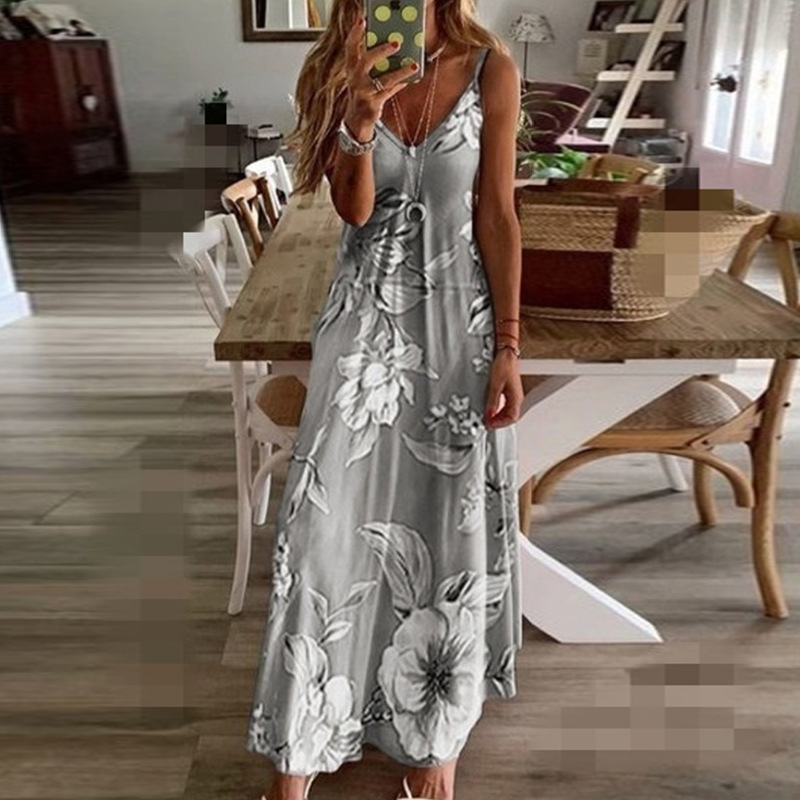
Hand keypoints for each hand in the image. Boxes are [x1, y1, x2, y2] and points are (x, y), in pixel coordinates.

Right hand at [342, 16, 418, 137]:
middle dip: (381, 50)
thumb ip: (372, 62)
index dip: (355, 34)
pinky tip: (410, 78)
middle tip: (396, 43)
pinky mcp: (373, 104)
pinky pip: (390, 92)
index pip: (350, 48)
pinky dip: (401, 84)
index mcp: (351, 69)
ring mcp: (364, 93)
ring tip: (413, 65)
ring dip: (400, 71)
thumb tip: (392, 45)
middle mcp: (355, 80)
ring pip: (384, 79)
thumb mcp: (362, 76)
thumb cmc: (362, 93)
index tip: (362, 21)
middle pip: (366, 61)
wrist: (356, 120)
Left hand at [485, 349, 522, 428]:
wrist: (506, 353)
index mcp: (516, 398)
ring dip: (498, 417)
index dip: (500, 423)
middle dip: (499, 422)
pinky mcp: (509, 391)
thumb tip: (489, 415)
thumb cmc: (503, 365)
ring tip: (487, 417)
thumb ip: (492, 402)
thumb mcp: (495, 385)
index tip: (489, 424)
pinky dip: (498, 410)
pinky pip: (506, 406)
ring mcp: (513, 395)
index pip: (512, 418)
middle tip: (487, 423)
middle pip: (510, 417)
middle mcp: (517, 398)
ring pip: (508, 412)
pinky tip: (491, 409)